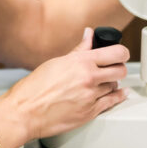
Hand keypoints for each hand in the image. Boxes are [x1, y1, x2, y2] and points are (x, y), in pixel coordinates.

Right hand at [0, 28, 128, 147]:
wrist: (25, 112)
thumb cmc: (35, 88)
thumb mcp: (58, 62)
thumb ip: (79, 49)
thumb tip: (89, 34)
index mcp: (81, 62)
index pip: (116, 52)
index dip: (121, 53)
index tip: (120, 54)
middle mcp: (88, 78)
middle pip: (121, 70)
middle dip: (119, 68)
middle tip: (114, 68)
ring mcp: (91, 96)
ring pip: (115, 86)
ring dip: (111, 84)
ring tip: (103, 83)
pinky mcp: (90, 113)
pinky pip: (112, 103)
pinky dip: (117, 97)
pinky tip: (119, 94)